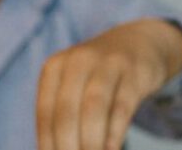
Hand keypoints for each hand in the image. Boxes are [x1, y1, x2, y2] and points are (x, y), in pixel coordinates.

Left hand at [36, 18, 181, 149]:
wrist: (136, 42)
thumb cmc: (96, 75)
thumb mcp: (73, 84)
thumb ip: (62, 113)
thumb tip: (52, 149)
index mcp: (54, 67)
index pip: (45, 111)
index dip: (47, 142)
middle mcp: (77, 62)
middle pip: (67, 111)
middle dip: (67, 145)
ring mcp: (107, 64)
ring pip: (93, 108)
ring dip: (91, 141)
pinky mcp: (134, 73)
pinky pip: (122, 106)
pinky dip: (115, 131)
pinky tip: (111, 149)